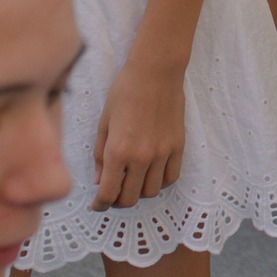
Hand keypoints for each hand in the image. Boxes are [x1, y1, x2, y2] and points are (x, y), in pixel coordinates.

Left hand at [92, 55, 186, 209]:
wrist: (156, 71)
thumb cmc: (125, 91)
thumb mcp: (104, 123)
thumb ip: (101, 155)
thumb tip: (100, 180)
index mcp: (118, 151)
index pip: (108, 193)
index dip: (100, 204)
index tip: (97, 205)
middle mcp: (141, 157)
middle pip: (130, 198)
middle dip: (118, 201)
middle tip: (113, 195)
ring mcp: (162, 153)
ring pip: (152, 191)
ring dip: (139, 192)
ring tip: (132, 183)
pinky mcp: (178, 146)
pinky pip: (171, 177)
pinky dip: (160, 182)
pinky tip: (152, 174)